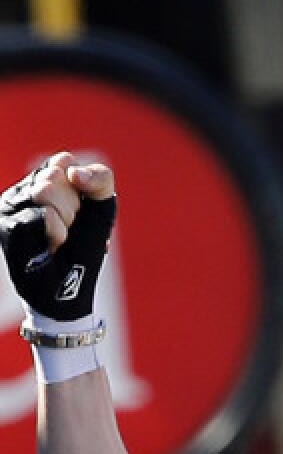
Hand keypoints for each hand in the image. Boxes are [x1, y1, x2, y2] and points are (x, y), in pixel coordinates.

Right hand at [0, 151, 116, 320]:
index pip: (64, 163)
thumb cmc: (84, 249)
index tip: (80, 213)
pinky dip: (57, 233)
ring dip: (66, 221)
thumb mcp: (102, 210)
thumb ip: (99, 180)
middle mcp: (22, 190)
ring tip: (60, 239)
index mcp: (44, 180)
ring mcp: (9, 206)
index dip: (81, 190)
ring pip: (46, 191)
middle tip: (69, 229)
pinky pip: (41, 214)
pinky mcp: (5, 225)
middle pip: (56, 175)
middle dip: (74, 207)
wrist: (69, 290)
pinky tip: (51, 246)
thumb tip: (73, 172)